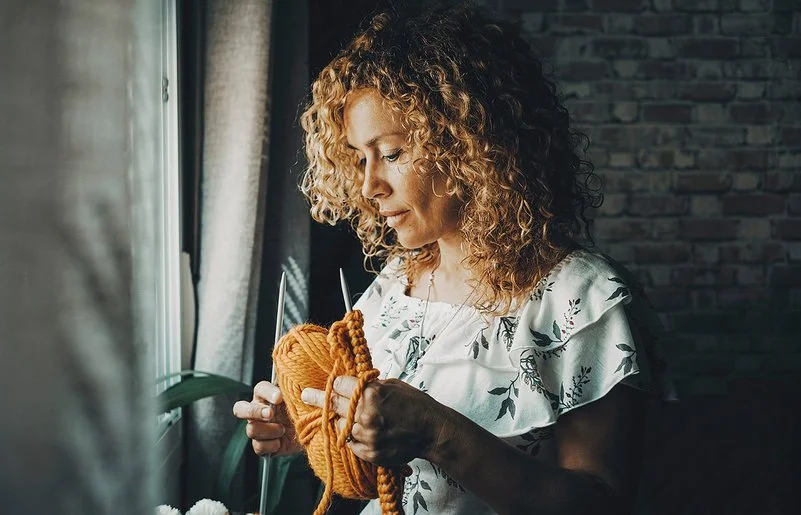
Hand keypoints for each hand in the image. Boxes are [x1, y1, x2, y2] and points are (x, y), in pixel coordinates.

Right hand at [233, 380, 302, 455]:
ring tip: (283, 429)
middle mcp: (258, 411)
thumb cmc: (306, 410)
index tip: (279, 397)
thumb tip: (296, 376)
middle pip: (240, 408)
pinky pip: (258, 446)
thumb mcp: (302, 398)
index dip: (267, 392)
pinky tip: (281, 441)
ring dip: (269, 431)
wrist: (313, 433)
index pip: (259, 389)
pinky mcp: (262, 445)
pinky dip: (271, 445)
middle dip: (253, 412)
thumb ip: (296, 387)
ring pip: (251, 429)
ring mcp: (258, 428)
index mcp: (267, 396)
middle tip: (270, 414)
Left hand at [300, 376, 440, 465]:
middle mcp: (365, 414)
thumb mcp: (391, 384)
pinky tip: (362, 430)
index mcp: (371, 393)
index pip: (339, 385)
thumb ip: (368, 385)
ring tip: (353, 416)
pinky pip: (350, 443)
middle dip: (317, 397)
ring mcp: (367, 436)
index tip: (335, 384)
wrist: (431, 431)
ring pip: (339, 425)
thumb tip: (348, 383)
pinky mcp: (370, 452)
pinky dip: (352, 436)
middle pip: (333, 404)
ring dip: (341, 420)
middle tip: (305, 395)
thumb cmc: (414, 403)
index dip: (338, 383)